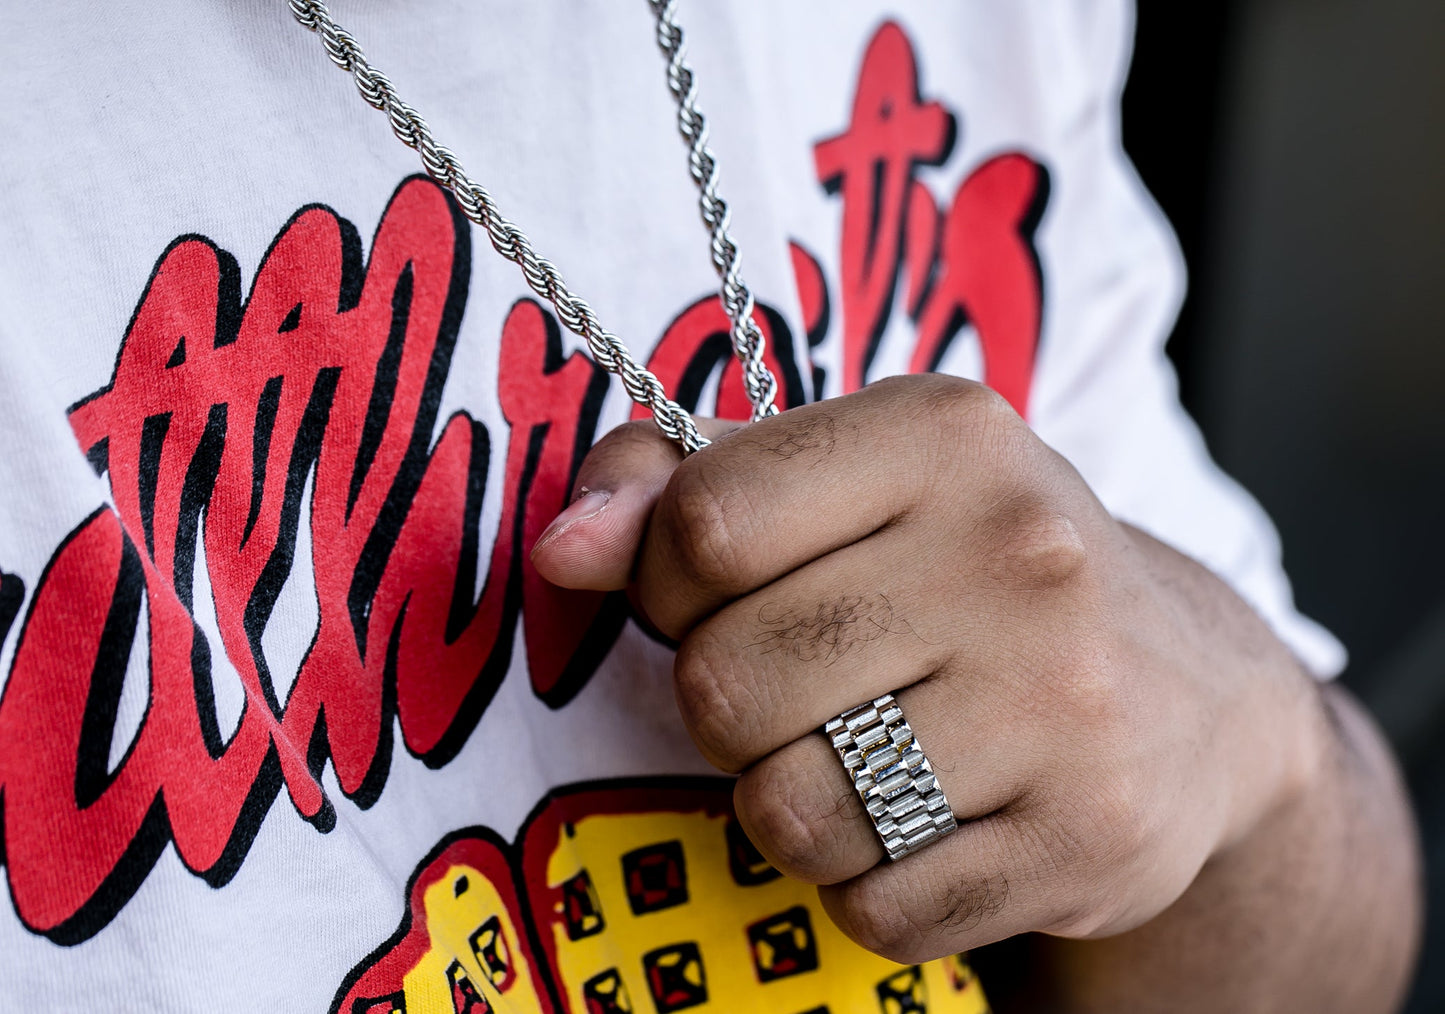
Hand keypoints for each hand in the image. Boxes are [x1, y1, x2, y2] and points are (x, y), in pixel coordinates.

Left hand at [531, 374, 1322, 962]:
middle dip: (733, 706)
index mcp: (943, 434)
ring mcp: (1062, 702)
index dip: (670, 581)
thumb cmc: (973, 572)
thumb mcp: (849, 486)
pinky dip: (869, 885)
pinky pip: (873, 907)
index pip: (705, 522)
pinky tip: (932, 825)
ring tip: (866, 760)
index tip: (719, 593)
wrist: (1192, 697)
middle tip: (809, 689)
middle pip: (728, 681)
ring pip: (787, 809)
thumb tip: (561, 548)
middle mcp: (1017, 552)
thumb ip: (682, 489)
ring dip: (793, 805)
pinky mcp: (1084, 838)